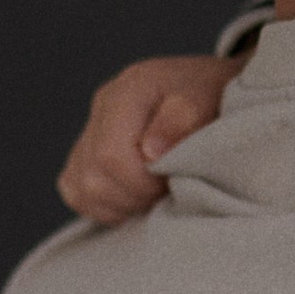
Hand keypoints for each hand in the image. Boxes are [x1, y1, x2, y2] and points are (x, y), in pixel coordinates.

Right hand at [56, 53, 245, 225]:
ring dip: (122, 203)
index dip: (141, 182)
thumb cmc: (218, 95)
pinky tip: (138, 197)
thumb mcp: (212, 98)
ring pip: (80, 188)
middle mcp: (103, 106)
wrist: (216, 89)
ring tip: (158, 192)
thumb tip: (150, 151)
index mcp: (130, 89)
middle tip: (170, 189)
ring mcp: (92, 128)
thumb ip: (184, 119)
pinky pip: (76, 191)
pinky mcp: (87, 150)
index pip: (111, 155)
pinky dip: (107, 204)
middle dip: (135, 196)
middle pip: (94, 178)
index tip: (174, 182)